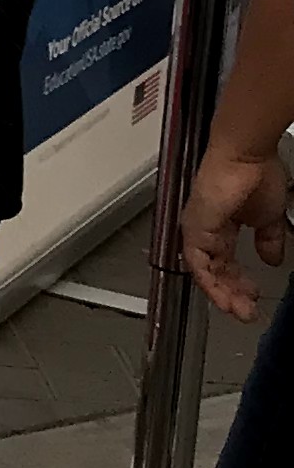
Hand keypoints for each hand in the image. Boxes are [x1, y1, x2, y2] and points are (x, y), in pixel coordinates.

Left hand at [181, 145, 288, 319]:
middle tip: (246, 312)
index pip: (225, 262)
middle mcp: (205, 230)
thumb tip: (273, 258)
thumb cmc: (256, 174)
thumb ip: (269, 239)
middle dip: (232, 294)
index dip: (238, 282)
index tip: (253, 297)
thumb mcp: (269, 217)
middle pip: (214, 271)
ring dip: (222, 294)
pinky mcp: (193, 229)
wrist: (246, 156)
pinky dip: (210, 283)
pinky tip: (224, 298)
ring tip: (239, 311)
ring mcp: (196, 230)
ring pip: (204, 272)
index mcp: (221, 226)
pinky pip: (197, 264)